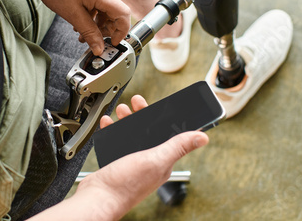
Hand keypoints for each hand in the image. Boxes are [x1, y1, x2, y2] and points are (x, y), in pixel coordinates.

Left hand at [23, 0, 130, 54]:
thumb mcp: (73, 15)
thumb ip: (89, 33)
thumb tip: (99, 49)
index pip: (124, 15)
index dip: (121, 32)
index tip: (112, 43)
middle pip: (116, 14)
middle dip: (107, 30)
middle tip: (94, 41)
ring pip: (106, 11)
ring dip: (98, 25)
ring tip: (83, 35)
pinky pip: (98, 5)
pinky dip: (92, 17)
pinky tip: (80, 24)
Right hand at [80, 95, 208, 219]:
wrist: (98, 198)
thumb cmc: (126, 185)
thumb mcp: (156, 160)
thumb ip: (178, 147)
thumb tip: (203, 137)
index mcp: (162, 161)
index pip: (168, 134)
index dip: (163, 118)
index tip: (158, 104)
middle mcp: (148, 161)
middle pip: (148, 131)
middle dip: (142, 114)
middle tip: (136, 102)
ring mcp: (132, 162)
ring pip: (132, 135)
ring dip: (127, 120)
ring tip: (121, 110)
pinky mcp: (117, 162)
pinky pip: (117, 141)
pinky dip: (113, 130)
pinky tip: (108, 125)